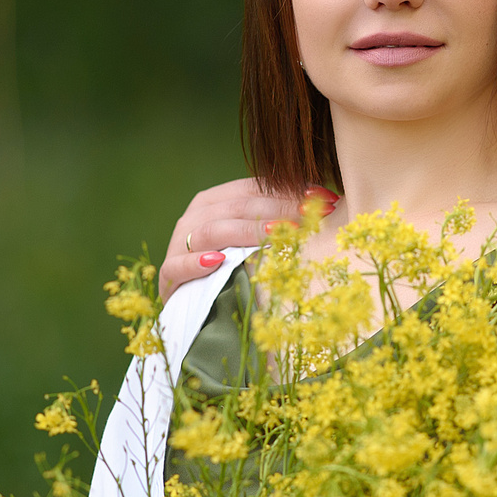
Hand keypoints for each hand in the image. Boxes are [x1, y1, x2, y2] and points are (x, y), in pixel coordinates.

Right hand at [157, 179, 333, 296]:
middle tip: (309, 217)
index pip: (254, 189)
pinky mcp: (169, 275)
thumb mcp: (258, 241)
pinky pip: (178, 265)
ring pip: (211, 230)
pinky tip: (219, 261)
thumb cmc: (233, 270)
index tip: (324, 198)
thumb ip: (281, 219)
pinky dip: (197, 262)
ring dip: (247, 232)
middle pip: (238, 207)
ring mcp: (178, 243)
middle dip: (278, 210)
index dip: (289, 191)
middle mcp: (195, 216)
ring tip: (278, 235)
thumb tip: (328, 200)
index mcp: (216, 200)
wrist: (195, 307)